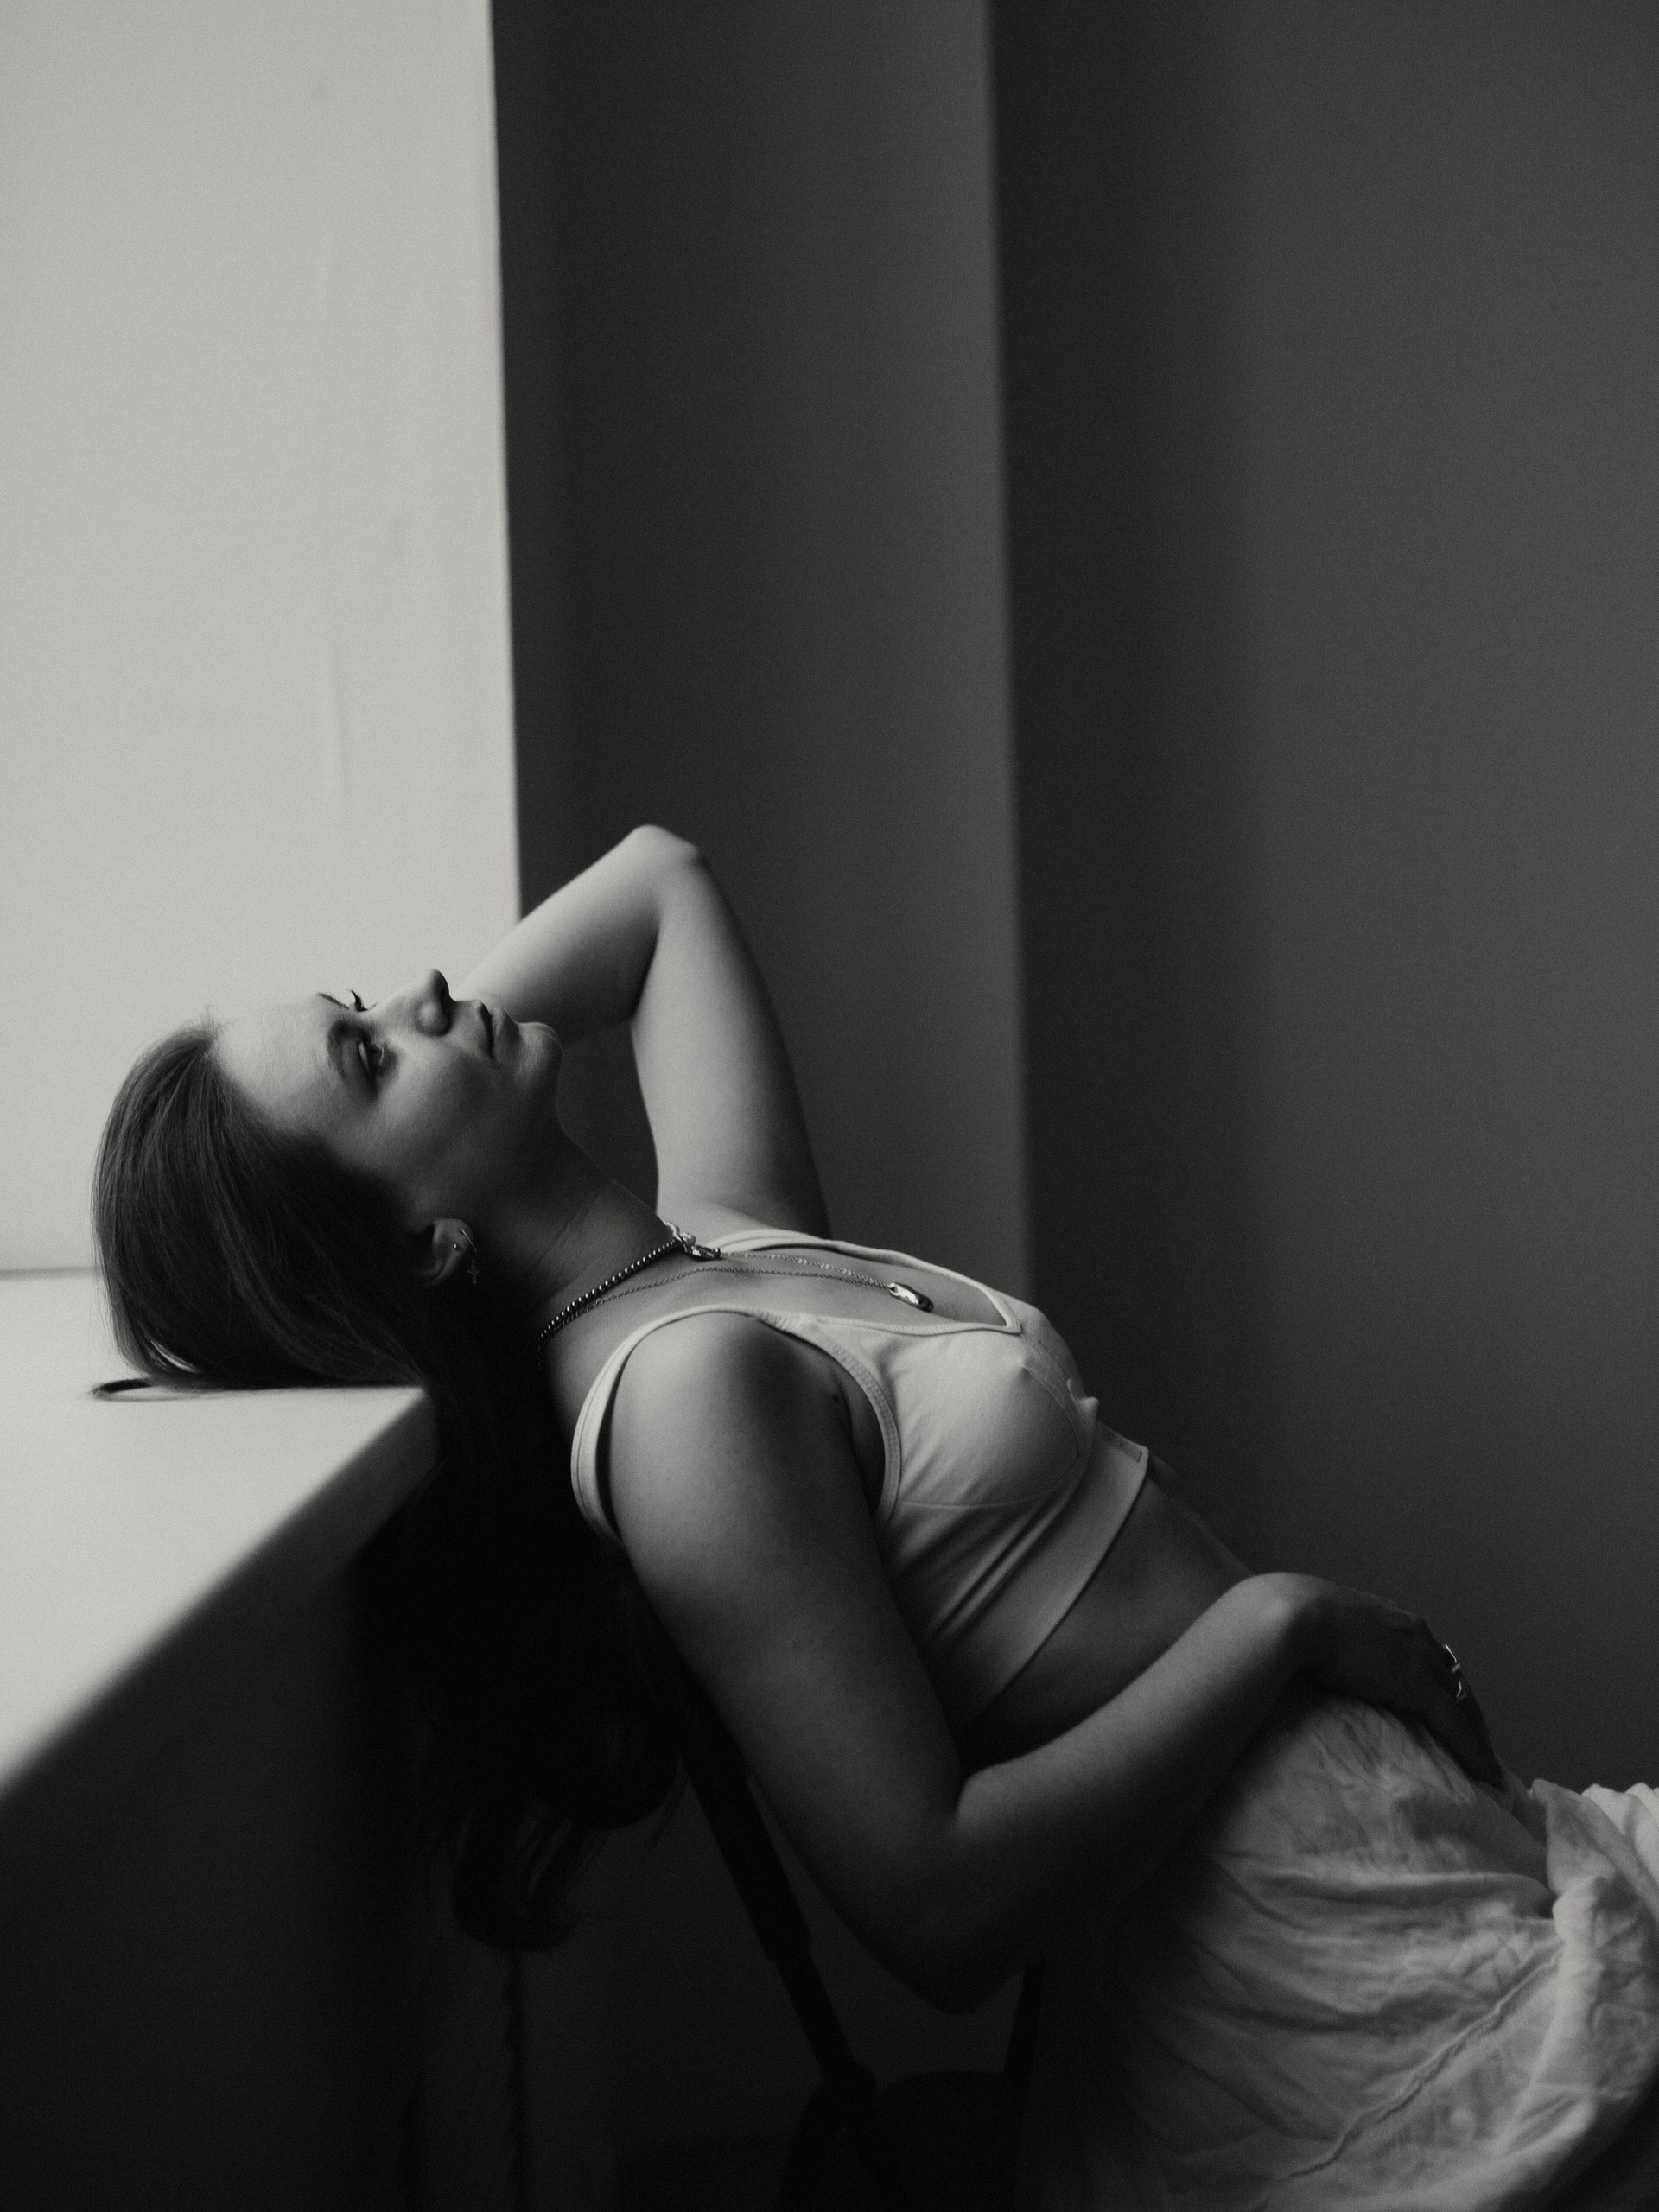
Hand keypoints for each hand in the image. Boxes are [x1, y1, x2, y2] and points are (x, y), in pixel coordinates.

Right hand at [1271, 1574, 1504, 1786]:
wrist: (1293, 1616)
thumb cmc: (1291, 1618)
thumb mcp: (1321, 1625)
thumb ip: (1332, 1640)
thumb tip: (1316, 1657)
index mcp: (1392, 1618)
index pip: (1429, 1654)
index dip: (1439, 1681)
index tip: (1443, 1705)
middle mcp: (1415, 1634)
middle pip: (1453, 1677)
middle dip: (1466, 1710)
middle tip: (1477, 1741)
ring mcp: (1419, 1658)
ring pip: (1462, 1701)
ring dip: (1477, 1733)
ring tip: (1486, 1762)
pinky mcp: (1418, 1685)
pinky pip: (1454, 1723)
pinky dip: (1472, 1749)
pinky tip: (1482, 1771)